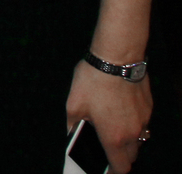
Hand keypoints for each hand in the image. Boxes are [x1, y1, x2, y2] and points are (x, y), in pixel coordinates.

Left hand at [66, 59, 152, 173]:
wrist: (116, 58)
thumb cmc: (92, 81)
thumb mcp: (73, 103)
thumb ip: (72, 125)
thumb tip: (71, 136)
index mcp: (114, 137)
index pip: (120, 167)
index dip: (113, 171)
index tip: (105, 168)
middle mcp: (133, 133)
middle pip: (131, 155)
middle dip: (120, 154)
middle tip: (106, 143)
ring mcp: (143, 121)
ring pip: (139, 139)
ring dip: (128, 138)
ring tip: (111, 124)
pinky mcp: (148, 107)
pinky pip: (142, 122)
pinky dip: (133, 122)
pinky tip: (119, 107)